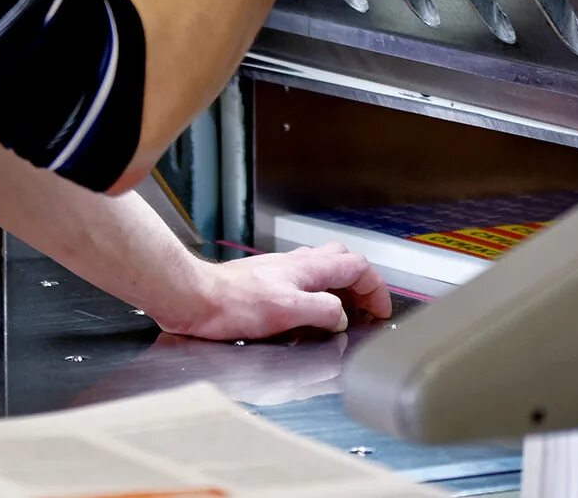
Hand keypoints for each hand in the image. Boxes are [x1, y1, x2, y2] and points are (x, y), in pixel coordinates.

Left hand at [154, 243, 393, 340]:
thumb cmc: (235, 304)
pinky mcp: (266, 280)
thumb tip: (343, 317)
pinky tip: (308, 313)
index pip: (357, 266)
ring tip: (342, 313)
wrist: (196, 298)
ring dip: (339, 287)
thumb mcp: (288, 311)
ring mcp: (281, 269)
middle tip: (365, 309)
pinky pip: (304, 280)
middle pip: (342, 260)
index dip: (376, 288)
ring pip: (323, 268)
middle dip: (360, 283)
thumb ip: (322, 311)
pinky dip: (318, 293)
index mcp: (308, 268)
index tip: (381, 311)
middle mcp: (297, 263)